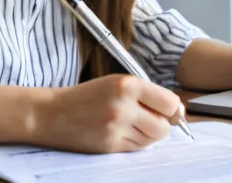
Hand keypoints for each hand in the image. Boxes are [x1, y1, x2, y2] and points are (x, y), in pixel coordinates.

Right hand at [36, 74, 184, 153]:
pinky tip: (120, 133)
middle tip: (147, 120)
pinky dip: (134, 143)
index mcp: (128, 84)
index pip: (169, 102)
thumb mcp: (117, 83)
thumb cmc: (88, 96)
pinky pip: (136, 149)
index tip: (168, 111)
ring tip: (129, 125)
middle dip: (161, 126)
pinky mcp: (109, 145)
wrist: (53, 112)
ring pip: (151, 140)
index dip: (173, 110)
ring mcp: (116, 127)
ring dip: (146, 135)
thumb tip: (178, 111)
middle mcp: (123, 105)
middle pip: (163, 126)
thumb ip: (146, 94)